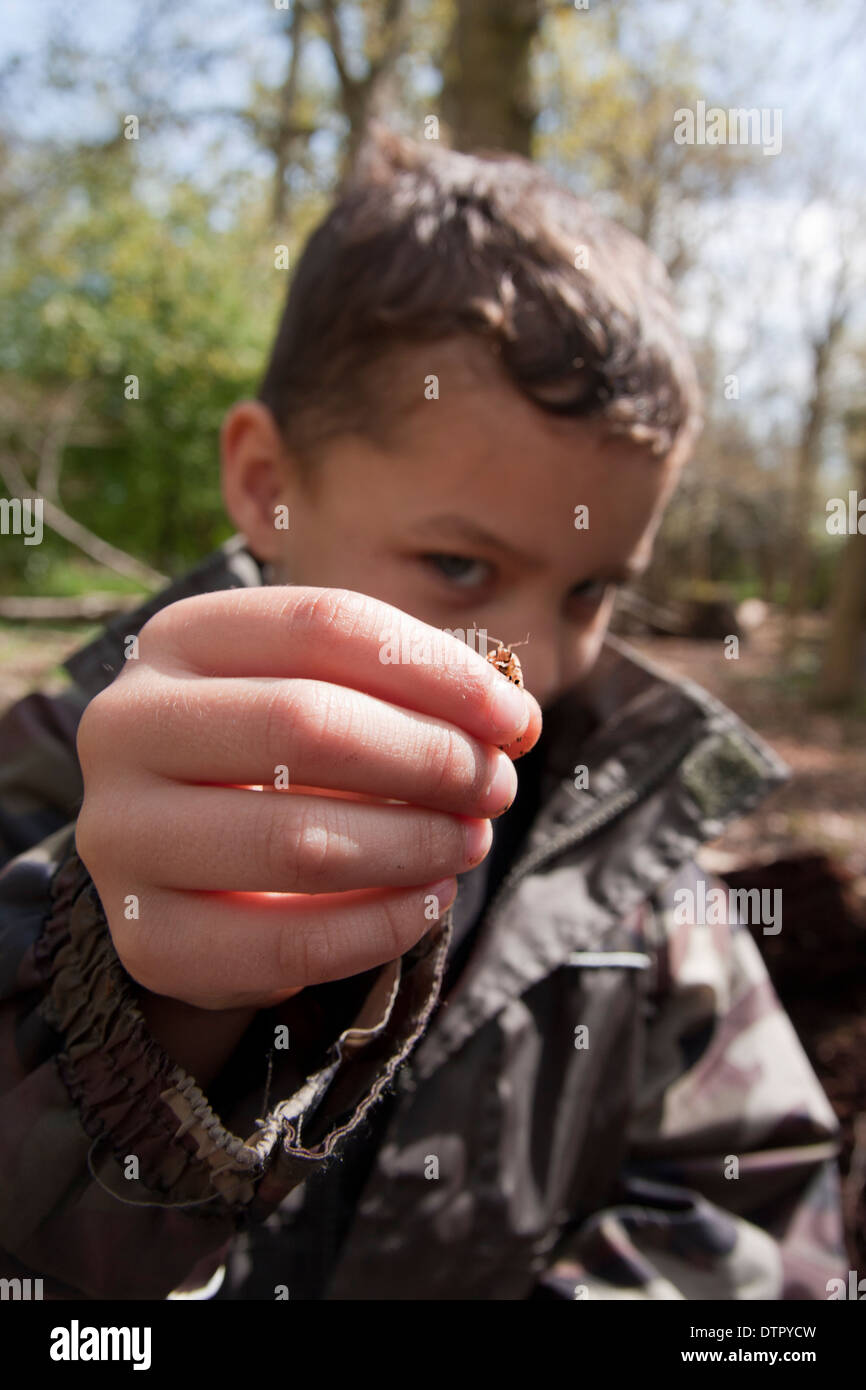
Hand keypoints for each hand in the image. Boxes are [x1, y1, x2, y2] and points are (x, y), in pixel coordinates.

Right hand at [75, 586, 541, 1012]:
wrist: (183, 866)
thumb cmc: (275, 761)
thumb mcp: (324, 695)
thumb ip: (406, 691)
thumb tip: (510, 718)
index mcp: (176, 639)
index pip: (323, 625)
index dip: (438, 671)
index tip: (516, 718)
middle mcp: (125, 726)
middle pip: (305, 723)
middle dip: (431, 758)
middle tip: (495, 787)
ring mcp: (120, 836)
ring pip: (298, 841)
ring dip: (416, 845)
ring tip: (470, 842)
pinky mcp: (145, 939)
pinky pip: (287, 944)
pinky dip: (381, 928)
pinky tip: (429, 902)